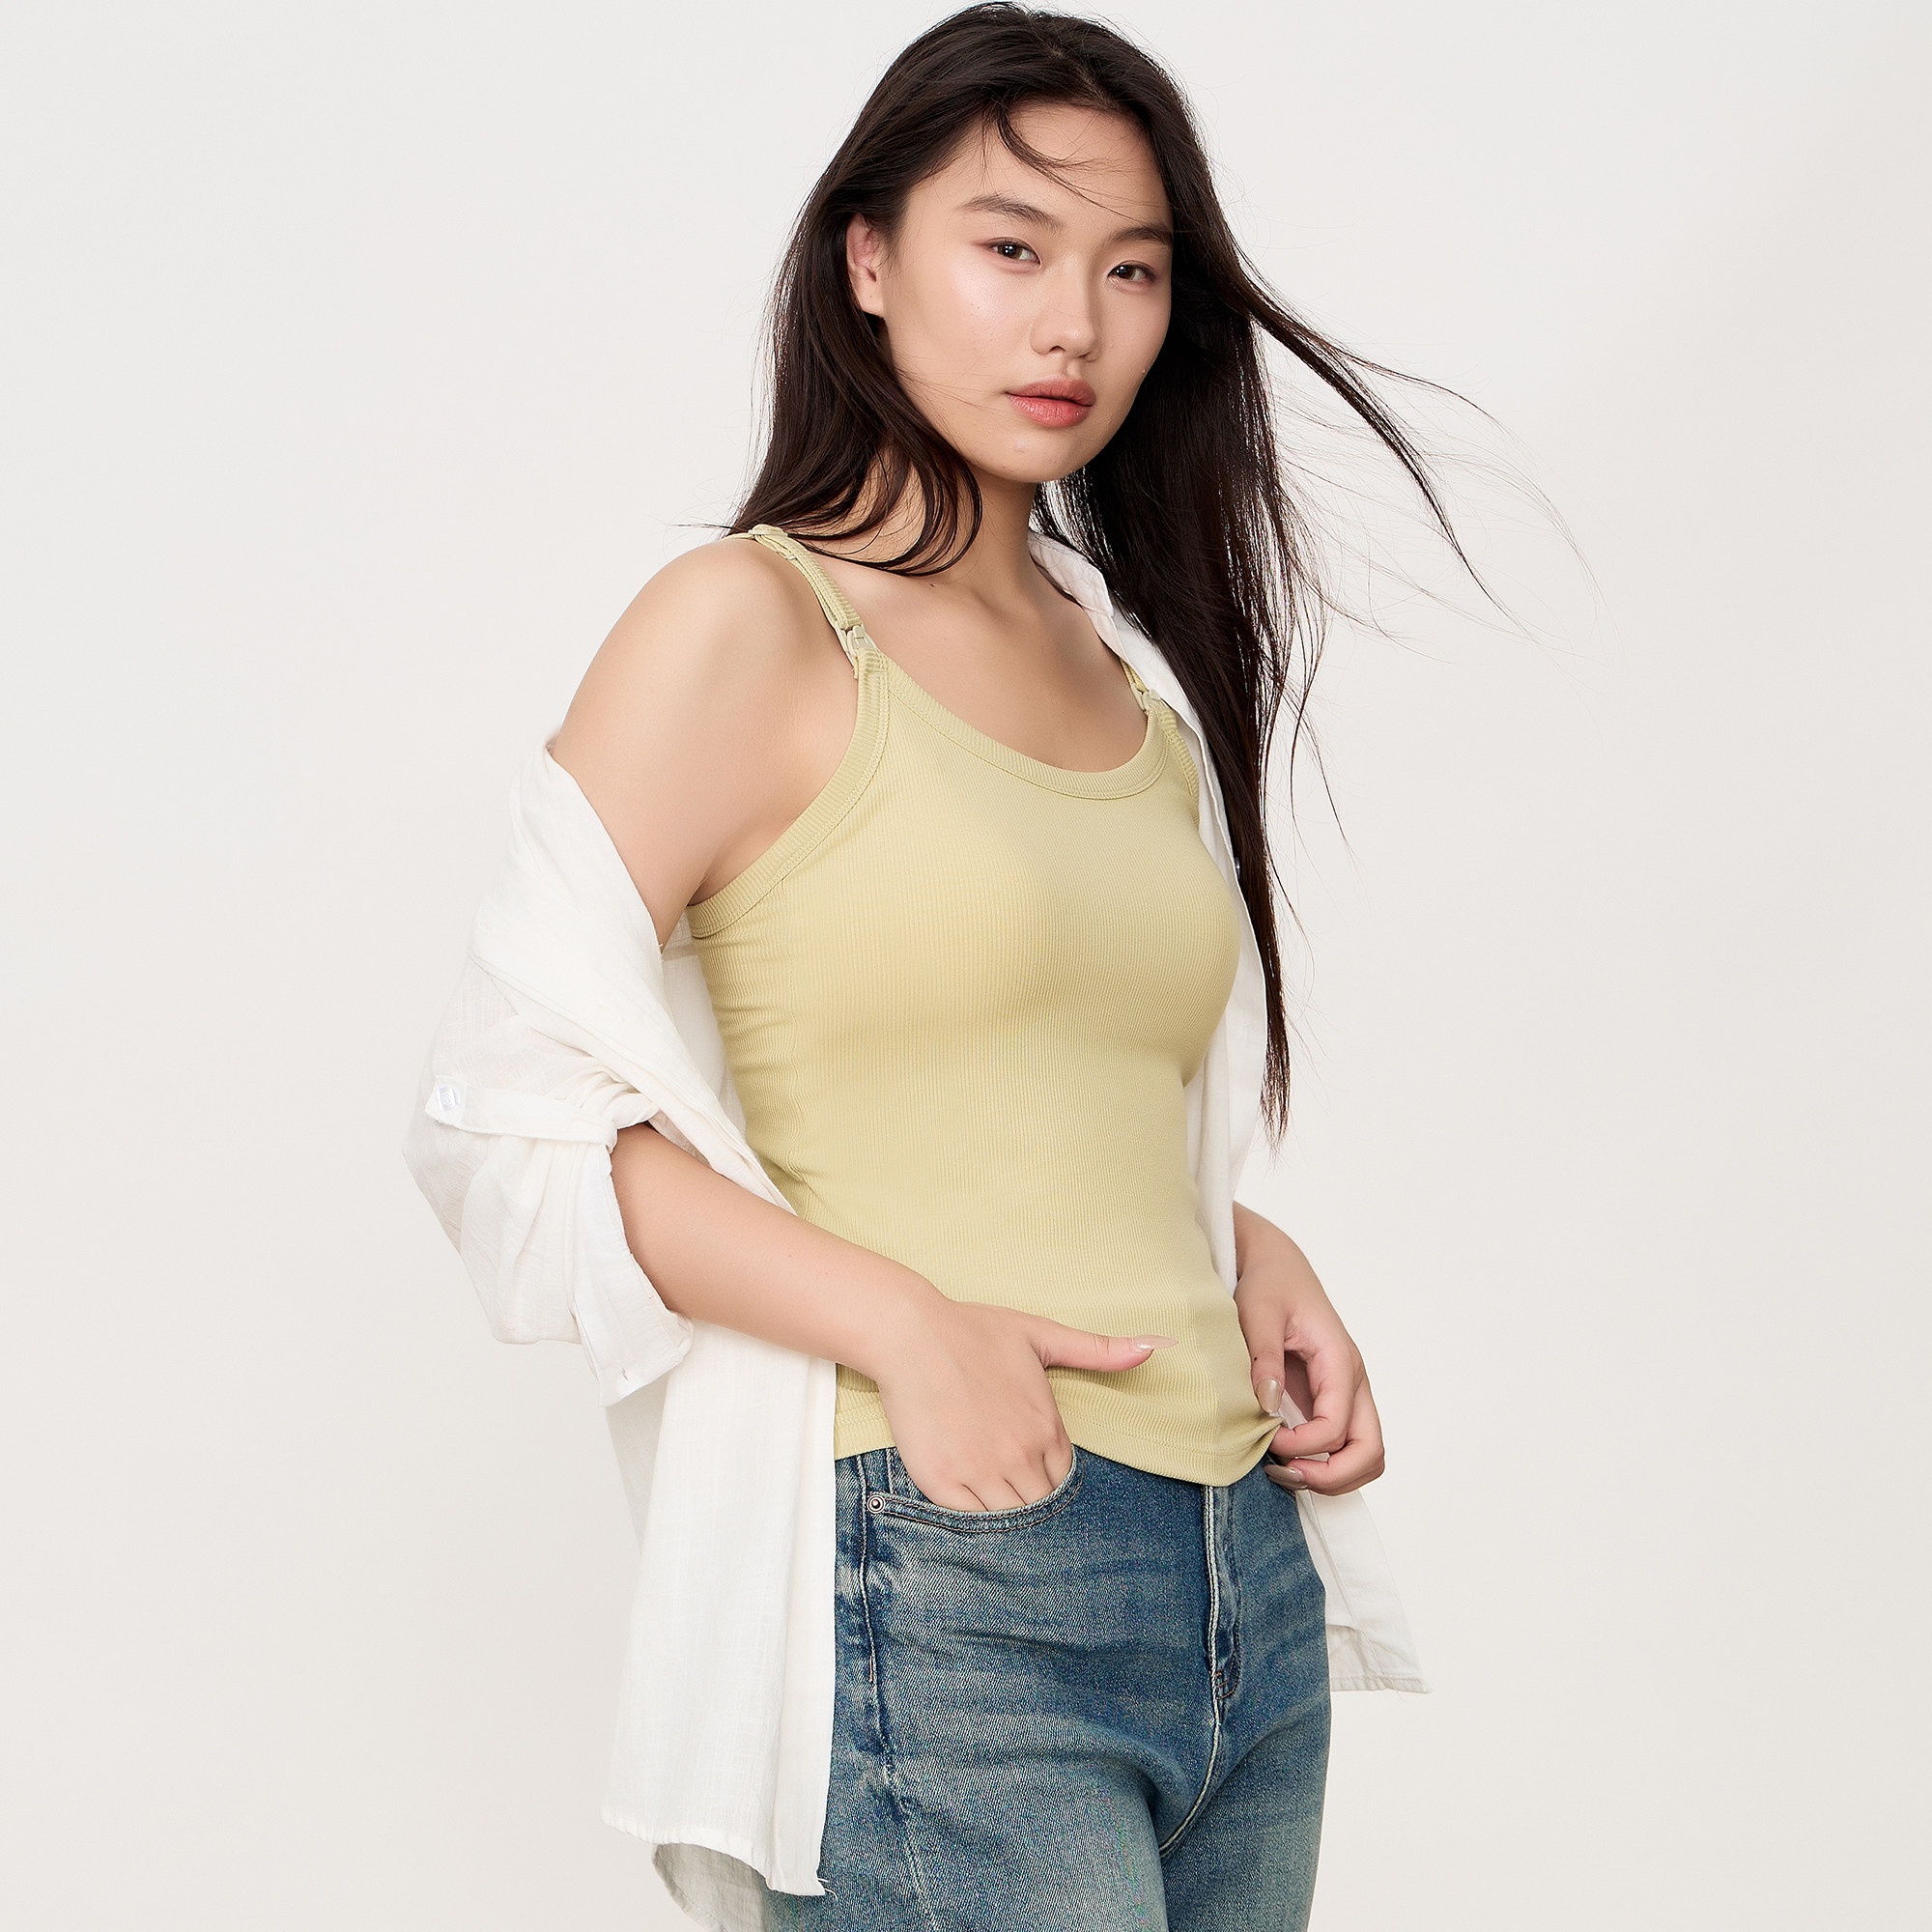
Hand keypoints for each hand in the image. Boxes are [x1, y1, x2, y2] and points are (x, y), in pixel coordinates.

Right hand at [867, 1296, 1174, 1511]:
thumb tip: (1156, 1346)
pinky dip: (970, 1523)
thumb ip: (1097, 1349)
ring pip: (1008, 1522)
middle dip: (1030, 1504)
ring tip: (994, 1509)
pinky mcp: (942, 1481)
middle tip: (1011, 1496)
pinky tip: (967, 1510)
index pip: (1064, 1481)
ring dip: (1003, 1518)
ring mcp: (981, 1472)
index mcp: (1047, 1428)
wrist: (911, 1334)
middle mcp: (1020, 1456)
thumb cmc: (973, 1330)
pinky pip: (967, 1523)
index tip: (1031, 1473)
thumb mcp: (1041, 1335)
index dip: (1050, 1480)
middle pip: (1040, 1507)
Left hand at [1232, 1208, 1385, 1497]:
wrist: (1278, 1268)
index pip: (1338, 1426)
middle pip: (1371, 1452)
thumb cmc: (1270, 1285)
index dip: (1302, 1445)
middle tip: (1284, 1473)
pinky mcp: (1332, 1401)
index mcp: (1340, 1361)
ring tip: (1284, 1471)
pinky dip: (1325, 1464)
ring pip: (1365, 1456)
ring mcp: (1347, 1394)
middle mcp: (1353, 1383)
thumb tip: (1266, 1404)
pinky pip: (1346, 1446)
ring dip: (1331, 1476)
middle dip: (1331, 1477)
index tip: (1264, 1437)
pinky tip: (1285, 1457)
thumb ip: (1263, 1357)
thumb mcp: (1258, 1312)